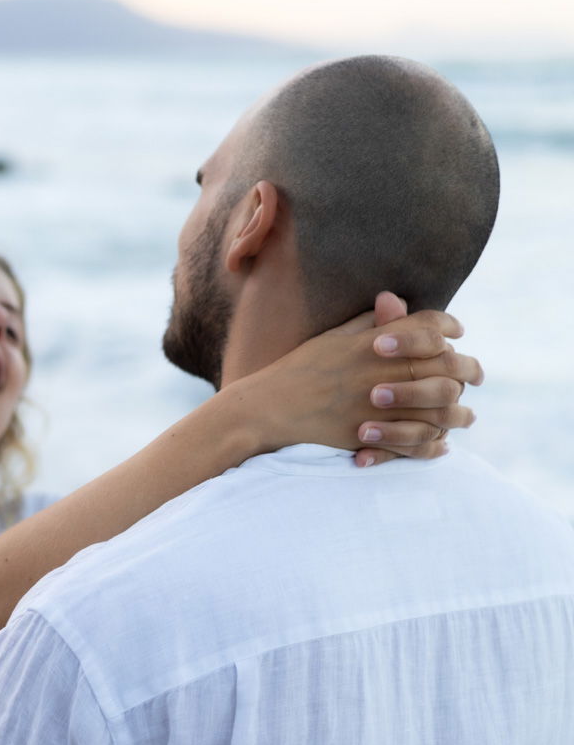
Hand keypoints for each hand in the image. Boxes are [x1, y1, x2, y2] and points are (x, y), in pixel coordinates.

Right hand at [249, 291, 481, 466]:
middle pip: (445, 363)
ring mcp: (378, 403)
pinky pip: (415, 442)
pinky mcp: (370, 434)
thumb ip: (368, 322)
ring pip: (439, 406)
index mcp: (373, 342)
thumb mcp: (333, 337)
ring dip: (458, 412)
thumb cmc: (298, 369)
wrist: (268, 409)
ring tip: (465, 416)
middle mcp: (381, 369)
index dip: (449, 325)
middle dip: (468, 368)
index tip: (458, 331)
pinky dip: (433, 445)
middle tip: (476, 374)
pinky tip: (441, 445)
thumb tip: (393, 300)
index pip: (428, 325)